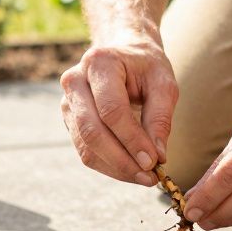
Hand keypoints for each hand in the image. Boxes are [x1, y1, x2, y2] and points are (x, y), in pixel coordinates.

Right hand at [60, 37, 178, 185]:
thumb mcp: (164, 84)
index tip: (154, 161)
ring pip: (86, 146)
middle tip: (150, 177)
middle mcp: (75, 81)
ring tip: (144, 177)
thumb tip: (157, 156)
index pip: (111, 110)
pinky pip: (85, 150)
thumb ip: (161, 118)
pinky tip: (131, 170)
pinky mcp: (69, 120)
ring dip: (116, 168)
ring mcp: (67, 101)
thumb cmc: (146, 67)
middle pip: (92, 131)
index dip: (132, 139)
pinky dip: (109, 165)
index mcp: (99, 63)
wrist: (124, 52)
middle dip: (122, 160)